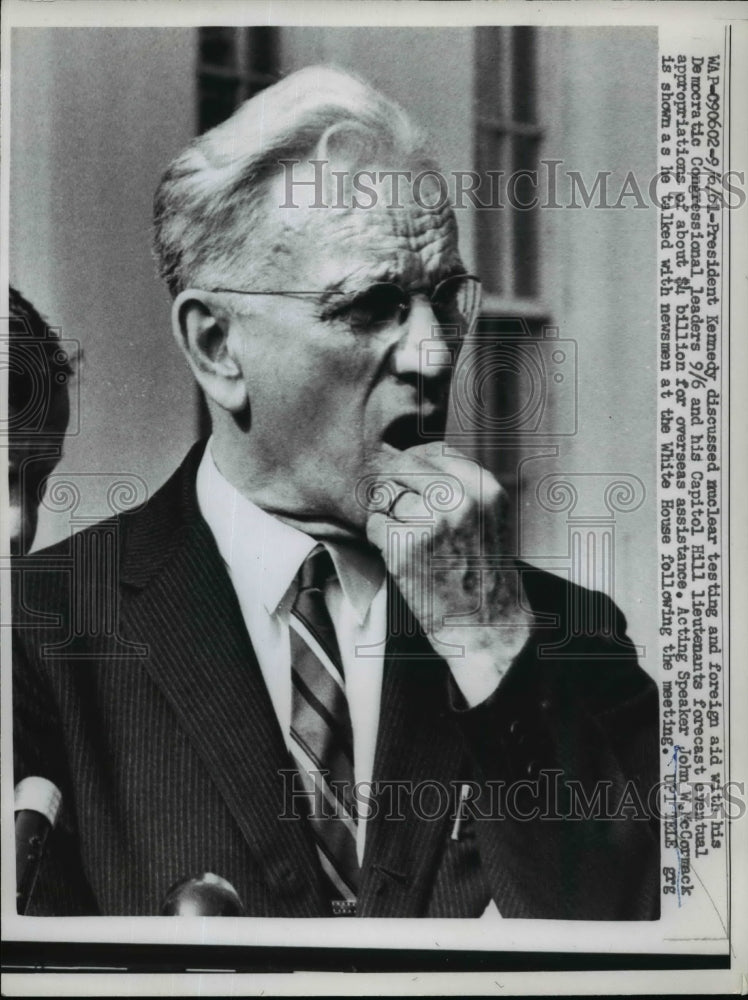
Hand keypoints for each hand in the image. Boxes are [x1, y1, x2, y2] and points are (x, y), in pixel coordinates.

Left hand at [364, 443, 532, 706]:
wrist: (489, 628)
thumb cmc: (484, 575)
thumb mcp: (487, 519)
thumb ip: (460, 488)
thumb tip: (411, 458)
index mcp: (485, 488)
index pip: (435, 451)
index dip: (414, 465)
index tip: (409, 482)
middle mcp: (461, 499)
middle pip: (404, 467)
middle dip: (393, 485)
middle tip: (394, 509)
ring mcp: (433, 522)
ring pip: (387, 495)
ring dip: (385, 514)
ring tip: (401, 537)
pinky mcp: (406, 547)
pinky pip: (375, 525)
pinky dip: (378, 538)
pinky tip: (396, 554)